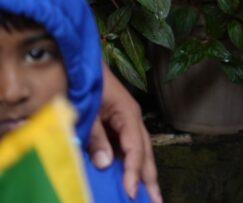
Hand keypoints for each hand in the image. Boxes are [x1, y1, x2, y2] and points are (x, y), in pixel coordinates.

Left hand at [93, 64, 161, 201]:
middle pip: (146, 152)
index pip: (135, 148)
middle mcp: (132, 119)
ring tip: (151, 196)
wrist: (77, 61)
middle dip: (151, 179)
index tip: (130, 192)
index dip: (133, 171)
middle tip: (156, 202)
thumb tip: (104, 163)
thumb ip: (95, 136)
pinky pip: (130, 149)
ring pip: (141, 152)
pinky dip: (133, 166)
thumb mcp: (87, 109)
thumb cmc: (83, 81)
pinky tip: (132, 179)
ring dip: (145, 175)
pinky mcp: (118, 125)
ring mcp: (126, 122)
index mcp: (128, 113)